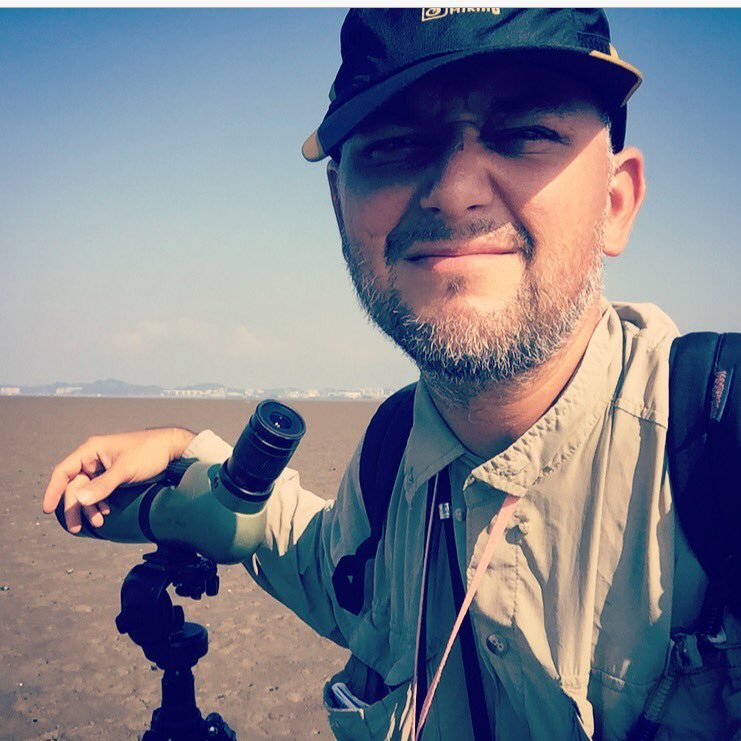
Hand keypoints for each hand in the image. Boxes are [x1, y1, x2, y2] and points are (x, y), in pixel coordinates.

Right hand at [42, 428, 195, 532]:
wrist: (173, 450)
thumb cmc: (149, 453)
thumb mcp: (125, 470)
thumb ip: (102, 485)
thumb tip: (78, 499)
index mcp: (91, 450)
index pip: (64, 471)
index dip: (53, 490)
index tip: (48, 510)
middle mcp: (94, 458)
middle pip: (75, 486)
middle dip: (75, 507)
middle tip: (76, 528)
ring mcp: (104, 468)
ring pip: (87, 492)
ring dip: (89, 508)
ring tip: (98, 524)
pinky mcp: (114, 476)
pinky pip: (99, 493)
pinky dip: (100, 504)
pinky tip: (105, 514)